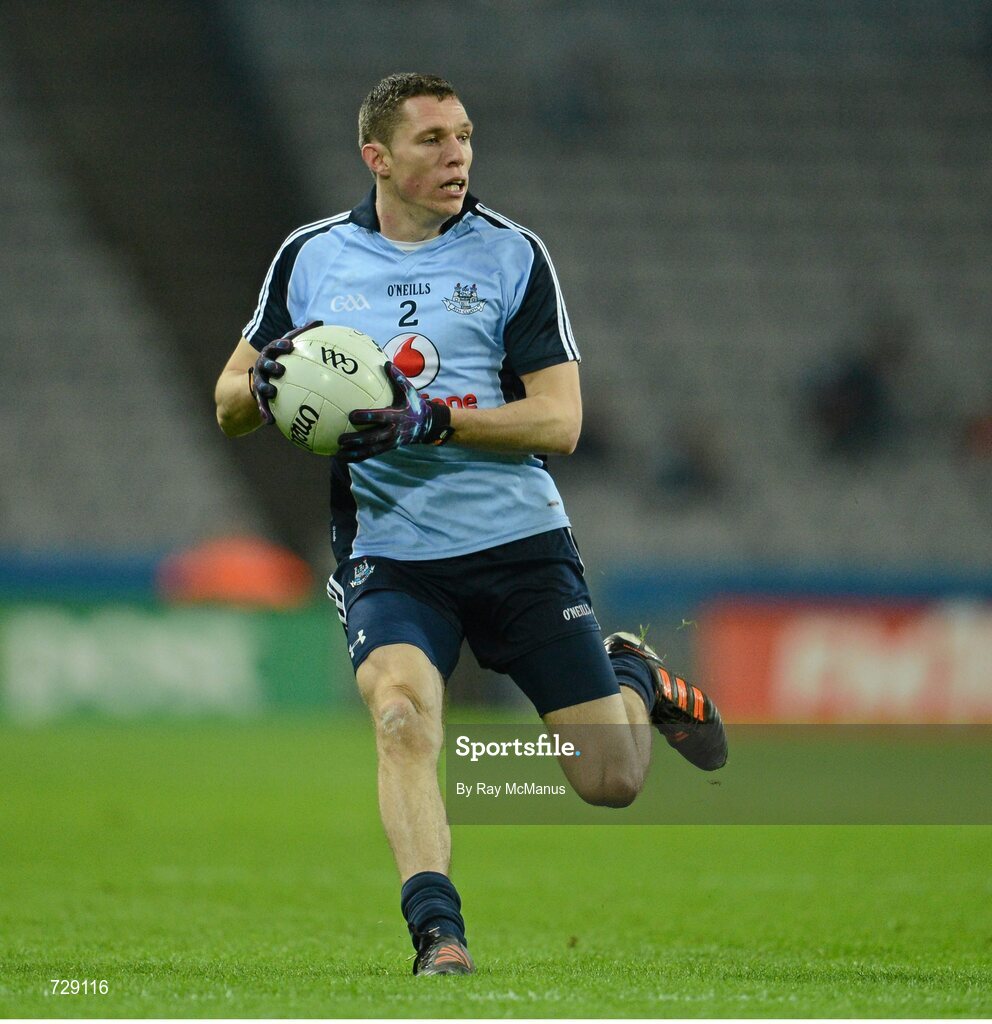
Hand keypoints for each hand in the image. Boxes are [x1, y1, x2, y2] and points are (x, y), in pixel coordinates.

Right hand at [252, 320, 321, 424]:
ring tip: (272, 393)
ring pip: (261, 385)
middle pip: (264, 364)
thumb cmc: (281, 361)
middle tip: (280, 369)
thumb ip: (303, 336)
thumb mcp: (289, 350)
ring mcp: (259, 382)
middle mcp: (263, 367)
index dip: (281, 346)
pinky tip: (270, 422)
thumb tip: (321, 321)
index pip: (274, 347)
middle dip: (271, 366)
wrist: (256, 381)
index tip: (290, 346)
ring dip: (265, 389)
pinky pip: (262, 406)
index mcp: (271, 355)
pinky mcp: (259, 398)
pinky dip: (264, 413)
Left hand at [337, 362, 452, 462]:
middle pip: (373, 438)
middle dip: (357, 440)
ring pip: (371, 450)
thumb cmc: (415, 405)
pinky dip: (359, 457)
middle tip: (341, 439)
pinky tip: (344, 457)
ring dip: (355, 453)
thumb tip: (386, 363)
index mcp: (397, 417)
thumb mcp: (410, 391)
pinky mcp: (388, 448)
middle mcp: (393, 431)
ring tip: (339, 454)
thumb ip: (399, 378)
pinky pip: (372, 454)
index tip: (352, 415)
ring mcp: (390, 442)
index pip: (380, 418)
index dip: (367, 417)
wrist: (426, 425)